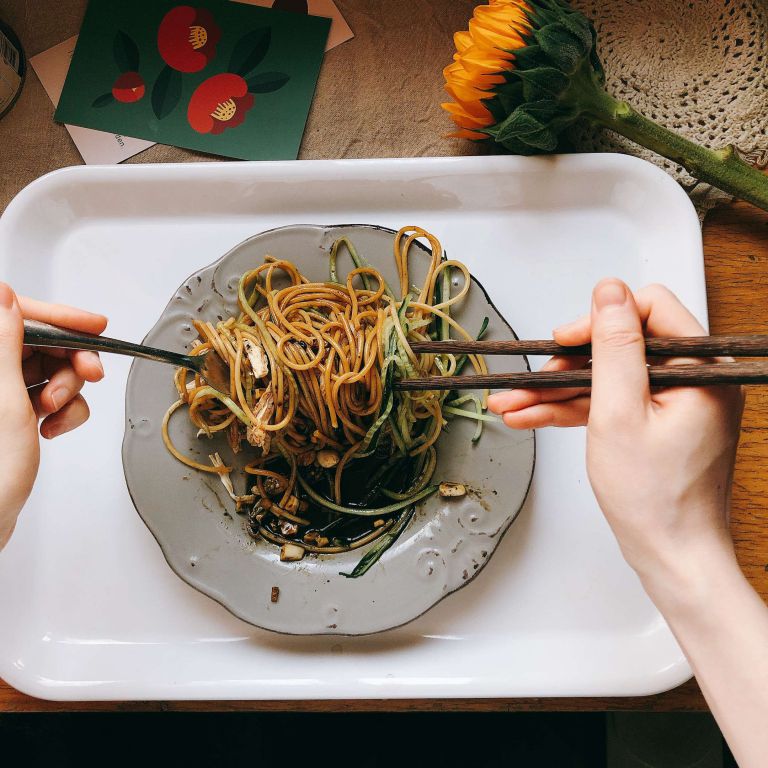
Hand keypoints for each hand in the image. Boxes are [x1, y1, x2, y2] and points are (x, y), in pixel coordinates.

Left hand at [0, 282, 106, 549]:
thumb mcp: (5, 400)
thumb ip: (5, 342)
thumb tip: (4, 295)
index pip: (18, 316)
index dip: (59, 318)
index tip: (94, 326)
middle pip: (42, 344)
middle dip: (71, 362)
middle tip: (90, 375)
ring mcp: (1, 392)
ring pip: (52, 370)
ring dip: (68, 391)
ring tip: (57, 413)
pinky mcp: (14, 411)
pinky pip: (52, 395)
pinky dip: (64, 411)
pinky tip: (52, 428)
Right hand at [488, 279, 743, 578]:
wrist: (672, 556)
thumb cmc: (655, 498)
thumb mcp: (619, 413)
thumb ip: (614, 346)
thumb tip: (609, 290)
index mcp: (702, 368)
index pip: (648, 310)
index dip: (598, 321)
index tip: (561, 341)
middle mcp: (697, 379)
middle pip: (621, 346)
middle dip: (567, 364)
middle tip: (529, 381)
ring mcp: (678, 403)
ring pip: (609, 377)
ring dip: (558, 390)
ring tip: (512, 404)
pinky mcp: (661, 423)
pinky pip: (613, 403)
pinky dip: (575, 409)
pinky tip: (533, 416)